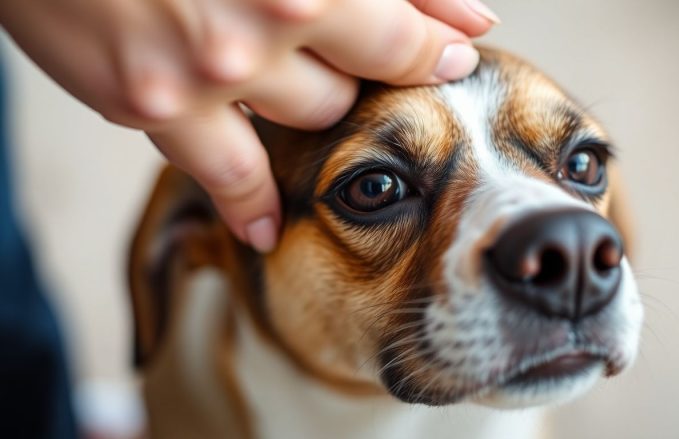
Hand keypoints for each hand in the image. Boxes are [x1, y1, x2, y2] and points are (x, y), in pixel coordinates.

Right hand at [1, 0, 498, 250]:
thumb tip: (462, 10)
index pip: (402, 30)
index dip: (439, 41)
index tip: (460, 50)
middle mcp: (263, 23)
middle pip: (360, 78)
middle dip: (376, 72)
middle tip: (378, 63)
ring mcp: (207, 73)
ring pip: (309, 120)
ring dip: (314, 106)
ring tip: (306, 99)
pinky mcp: (154, 109)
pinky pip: (230, 177)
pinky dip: (255, 206)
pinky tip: (271, 229)